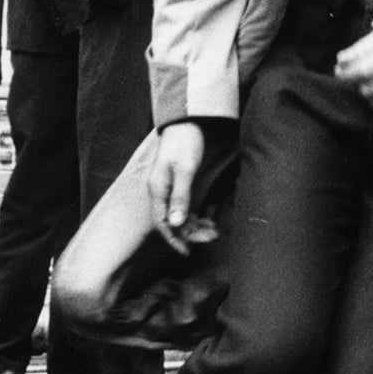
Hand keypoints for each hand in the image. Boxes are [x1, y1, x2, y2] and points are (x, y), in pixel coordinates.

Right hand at [147, 121, 205, 247]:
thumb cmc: (185, 142)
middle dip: (191, 233)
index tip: (187, 252)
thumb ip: (181, 196)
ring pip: (182, 215)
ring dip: (196, 225)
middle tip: (212, 238)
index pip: (162, 222)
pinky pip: (187, 206)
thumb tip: (177, 223)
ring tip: (214, 230)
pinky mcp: (181, 184)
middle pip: (174, 221)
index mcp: (158, 189)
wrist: (189, 121)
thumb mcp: (185, 169)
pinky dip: (197, 215)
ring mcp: (171, 188)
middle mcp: (162, 191)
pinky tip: (210, 219)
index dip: (174, 239)